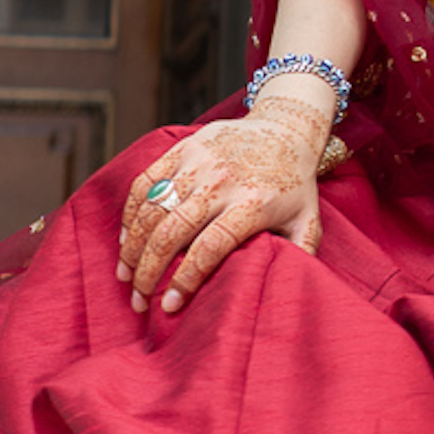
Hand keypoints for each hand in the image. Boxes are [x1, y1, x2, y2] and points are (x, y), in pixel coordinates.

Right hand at [116, 102, 328, 314]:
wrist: (285, 128)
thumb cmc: (294, 185)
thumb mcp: (308, 220)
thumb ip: (300, 253)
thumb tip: (286, 286)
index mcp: (253, 203)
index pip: (210, 247)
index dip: (185, 278)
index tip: (169, 305)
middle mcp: (222, 182)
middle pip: (173, 232)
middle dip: (149, 271)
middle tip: (139, 300)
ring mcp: (199, 162)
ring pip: (153, 209)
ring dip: (133, 247)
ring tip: (125, 276)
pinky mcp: (182, 148)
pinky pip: (145, 183)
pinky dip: (130, 213)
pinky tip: (126, 240)